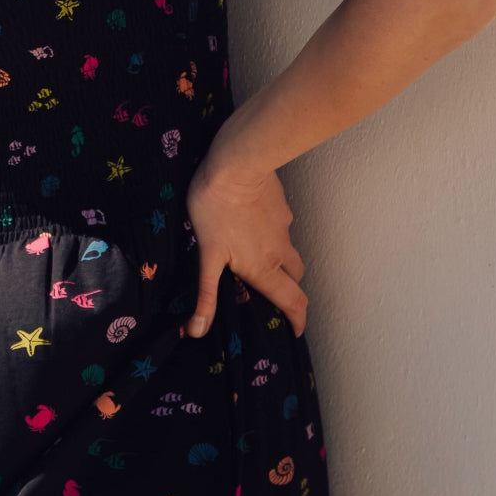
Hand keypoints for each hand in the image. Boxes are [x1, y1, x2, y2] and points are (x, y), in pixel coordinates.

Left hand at [184, 150, 306, 338]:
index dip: (298, 320)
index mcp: (264, 269)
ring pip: (291, 254)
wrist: (236, 165)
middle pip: (296, 281)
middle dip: (292, 294)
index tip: (296, 331)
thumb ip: (206, 295)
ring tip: (266, 265)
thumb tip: (197, 331)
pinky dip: (275, 237)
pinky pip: (283, 229)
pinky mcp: (281, 208)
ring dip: (285, 265)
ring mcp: (283, 229)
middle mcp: (279, 252)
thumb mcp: (207, 257)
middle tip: (279, 299)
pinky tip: (256, 227)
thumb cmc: (216, 210)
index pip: (293, 303)